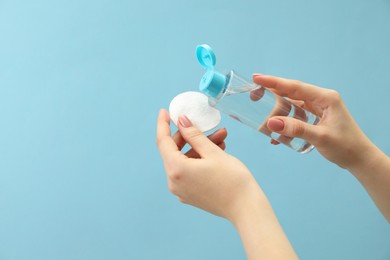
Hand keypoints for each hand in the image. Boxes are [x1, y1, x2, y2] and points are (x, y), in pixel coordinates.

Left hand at [156, 109, 261, 220]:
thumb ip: (194, 135)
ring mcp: (182, 190)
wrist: (246, 209)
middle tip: (205, 124)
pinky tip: (218, 151)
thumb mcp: (213, 152)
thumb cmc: (232, 180)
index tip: (164, 111)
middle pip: (175, 151)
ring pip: (185, 161)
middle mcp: (174, 182)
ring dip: (200, 147)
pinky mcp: (190, 194)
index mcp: (176, 170)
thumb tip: (181, 121)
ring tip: (221, 138)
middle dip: (191, 136)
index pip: (163, 141)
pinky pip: (190, 171)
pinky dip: (200, 160)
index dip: (163, 124)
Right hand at [253, 74, 389, 221]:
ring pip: (291, 106)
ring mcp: (318, 109)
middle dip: (271, 96)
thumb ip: (296, 129)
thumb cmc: (346, 147)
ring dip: (277, 115)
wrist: (359, 159)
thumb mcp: (320, 137)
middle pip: (291, 94)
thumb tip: (271, 122)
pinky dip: (285, 125)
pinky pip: (295, 117)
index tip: (257, 78)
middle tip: (253, 97)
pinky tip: (277, 136)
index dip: (274, 82)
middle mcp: (320, 100)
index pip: (295, 87)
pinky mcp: (315, 118)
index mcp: (325, 98)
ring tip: (265, 125)